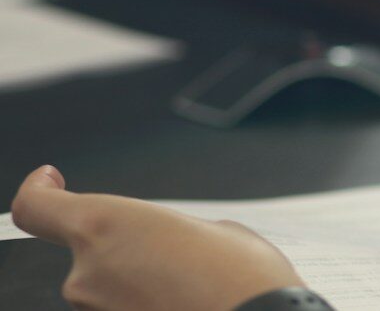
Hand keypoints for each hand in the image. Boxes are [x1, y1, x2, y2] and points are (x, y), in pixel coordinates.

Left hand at [11, 165, 302, 310]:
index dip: (39, 189)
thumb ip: (174, 231)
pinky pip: (123, 308)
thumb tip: (171, 246)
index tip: (51, 180)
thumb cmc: (245, 281)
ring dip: (140, 281)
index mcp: (105, 226)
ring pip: (108, 287)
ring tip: (191, 285)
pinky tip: (186, 301)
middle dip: (129, 250)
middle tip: (179, 257)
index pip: (35, 207)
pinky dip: (148, 303)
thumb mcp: (217, 231)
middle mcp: (87, 273)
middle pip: (89, 252)